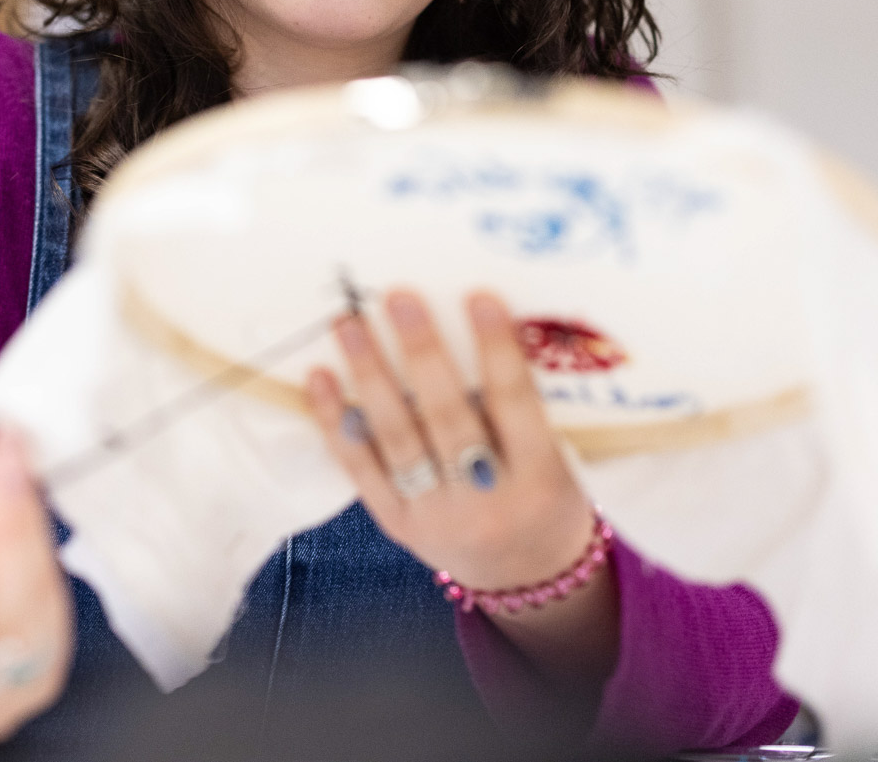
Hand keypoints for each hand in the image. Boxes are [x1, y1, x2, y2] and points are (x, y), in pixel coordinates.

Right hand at [0, 428, 71, 761]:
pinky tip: (15, 458)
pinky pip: (50, 568)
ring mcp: (29, 669)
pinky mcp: (50, 624)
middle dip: (7, 537)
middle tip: (0, 462)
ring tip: (6, 444)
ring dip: (24, 511)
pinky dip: (31, 512)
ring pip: (40, 591)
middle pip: (13, 627)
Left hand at [305, 290, 617, 682]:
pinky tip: (320, 379)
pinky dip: (337, 423)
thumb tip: (475, 327)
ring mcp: (436, 516)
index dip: (497, 350)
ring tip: (350, 325)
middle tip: (399, 297)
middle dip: (422, 354)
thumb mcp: (557, 459)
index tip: (479, 296)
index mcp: (540, 479)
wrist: (528, 580)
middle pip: (448, 419)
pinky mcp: (397, 524)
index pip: (515, 405)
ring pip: (398, 440)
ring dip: (371, 376)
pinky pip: (361, 469)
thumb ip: (520, 409)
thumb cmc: (546, 497)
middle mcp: (487, 501)